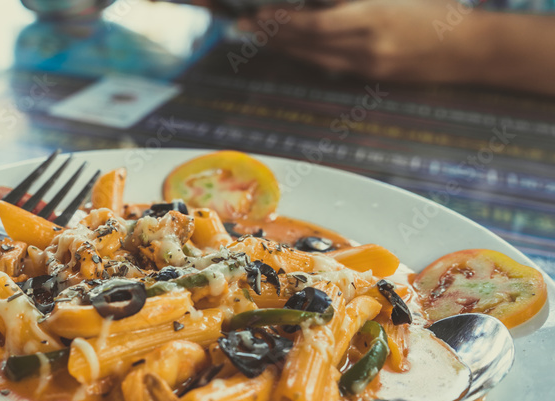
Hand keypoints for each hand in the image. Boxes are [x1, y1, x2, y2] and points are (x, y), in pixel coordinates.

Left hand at [238, 0, 478, 82]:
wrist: (471, 48)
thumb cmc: (436, 9)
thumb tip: (318, 2)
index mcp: (374, 17)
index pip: (314, 25)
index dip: (282, 22)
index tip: (259, 14)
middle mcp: (366, 47)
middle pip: (306, 44)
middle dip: (272, 35)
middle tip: (244, 26)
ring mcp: (368, 66)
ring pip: (313, 58)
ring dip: (284, 47)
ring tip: (259, 36)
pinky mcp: (372, 77)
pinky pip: (330, 66)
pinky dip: (307, 56)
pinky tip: (290, 48)